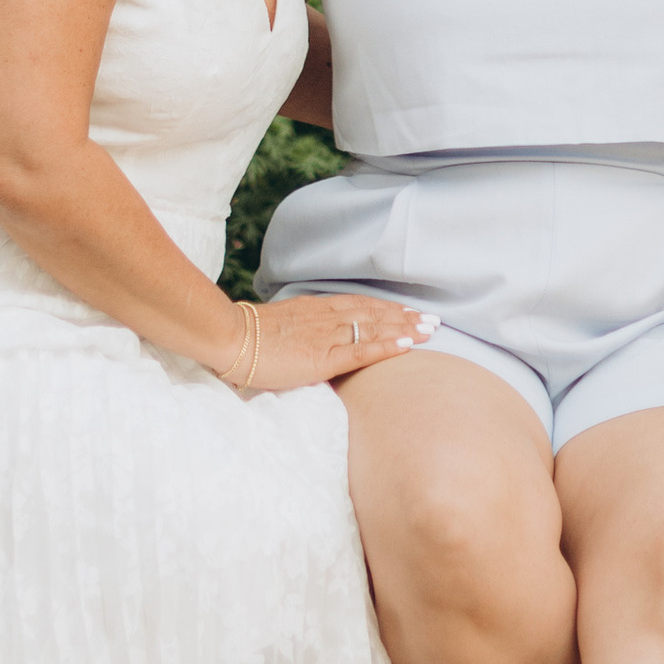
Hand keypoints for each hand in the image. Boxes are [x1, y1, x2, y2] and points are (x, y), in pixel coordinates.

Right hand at [237, 293, 438, 392]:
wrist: (231, 338)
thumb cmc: (247, 338)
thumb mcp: (279, 327)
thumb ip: (299, 330)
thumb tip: (307, 339)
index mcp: (315, 309)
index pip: (360, 306)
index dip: (386, 308)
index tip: (408, 310)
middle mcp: (327, 317)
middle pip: (374, 313)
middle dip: (405, 316)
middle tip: (432, 319)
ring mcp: (327, 336)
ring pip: (375, 327)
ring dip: (405, 328)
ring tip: (429, 329)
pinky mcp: (324, 357)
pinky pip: (361, 350)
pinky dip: (386, 346)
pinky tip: (406, 345)